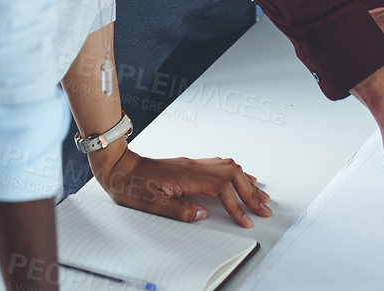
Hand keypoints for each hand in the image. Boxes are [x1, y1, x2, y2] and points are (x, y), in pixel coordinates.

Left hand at [92, 146, 271, 227]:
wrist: (119, 167)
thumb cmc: (131, 185)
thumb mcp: (151, 204)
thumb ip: (179, 210)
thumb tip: (203, 214)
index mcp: (187, 176)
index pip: (222, 189)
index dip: (237, 206)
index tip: (246, 221)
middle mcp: (194, 166)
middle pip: (232, 175)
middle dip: (250, 194)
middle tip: (264, 210)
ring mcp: (193, 163)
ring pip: (229, 167)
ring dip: (247, 182)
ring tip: (260, 195)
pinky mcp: (190, 164)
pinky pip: (220, 164)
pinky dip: (236, 173)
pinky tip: (242, 177)